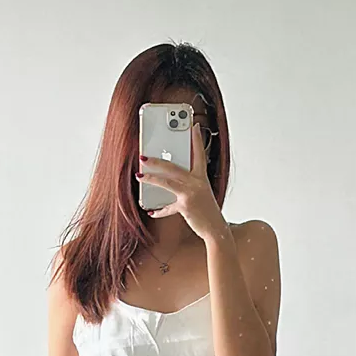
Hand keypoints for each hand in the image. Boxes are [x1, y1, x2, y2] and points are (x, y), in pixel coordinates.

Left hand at [136, 122, 226, 241]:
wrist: (216, 229)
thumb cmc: (207, 211)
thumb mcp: (200, 194)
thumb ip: (187, 185)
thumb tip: (168, 181)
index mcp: (202, 177)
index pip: (199, 154)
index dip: (197, 139)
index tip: (194, 126)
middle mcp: (197, 182)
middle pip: (174, 166)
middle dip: (157, 160)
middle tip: (143, 156)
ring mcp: (191, 193)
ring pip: (167, 181)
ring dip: (150, 178)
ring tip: (139, 175)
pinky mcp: (186, 205)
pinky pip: (168, 207)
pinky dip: (159, 210)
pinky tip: (151, 211)